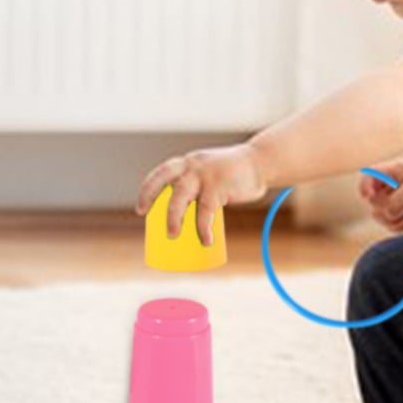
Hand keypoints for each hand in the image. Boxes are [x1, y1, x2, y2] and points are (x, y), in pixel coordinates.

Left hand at [135, 144, 266, 242]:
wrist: (262, 162)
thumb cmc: (233, 175)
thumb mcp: (210, 175)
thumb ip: (198, 189)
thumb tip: (186, 220)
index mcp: (188, 164)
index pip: (160, 173)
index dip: (147, 190)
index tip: (140, 209)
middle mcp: (192, 166)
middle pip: (163, 180)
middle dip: (149, 196)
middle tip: (144, 215)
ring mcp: (204, 174)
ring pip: (180, 197)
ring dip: (174, 218)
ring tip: (173, 235)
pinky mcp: (219, 185)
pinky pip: (206, 210)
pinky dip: (203, 227)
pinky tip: (206, 240)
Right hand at [360, 160, 402, 231]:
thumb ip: (396, 201)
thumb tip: (387, 214)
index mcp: (393, 172)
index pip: (369, 176)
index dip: (365, 186)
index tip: (369, 197)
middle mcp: (391, 187)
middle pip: (373, 202)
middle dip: (388, 208)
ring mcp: (395, 202)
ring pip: (380, 216)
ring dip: (396, 219)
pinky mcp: (401, 216)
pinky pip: (391, 226)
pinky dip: (402, 226)